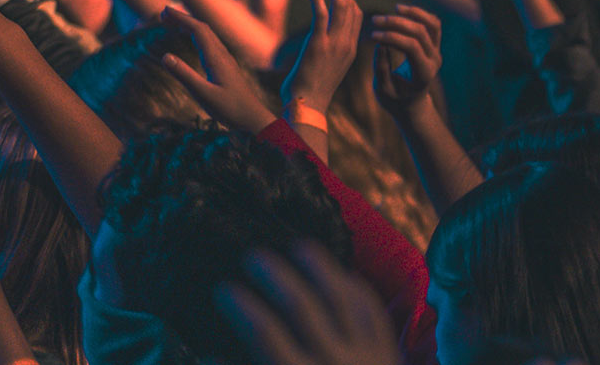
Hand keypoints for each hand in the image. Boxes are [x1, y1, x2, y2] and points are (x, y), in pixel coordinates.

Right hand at [160, 7, 277, 131]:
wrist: (253, 118)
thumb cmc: (230, 109)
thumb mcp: (203, 94)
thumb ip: (184, 75)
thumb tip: (164, 56)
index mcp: (216, 58)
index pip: (198, 30)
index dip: (181, 18)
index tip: (164, 10)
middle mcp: (222, 55)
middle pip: (202, 28)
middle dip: (183, 18)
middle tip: (162, 13)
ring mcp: (225, 60)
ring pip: (207, 35)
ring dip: (189, 26)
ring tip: (171, 23)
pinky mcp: (226, 67)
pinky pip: (210, 44)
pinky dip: (196, 36)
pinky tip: (190, 40)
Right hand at [216, 243, 402, 364]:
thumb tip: (210, 355)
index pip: (265, 334)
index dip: (243, 307)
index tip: (224, 288)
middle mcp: (333, 362)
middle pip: (303, 306)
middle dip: (276, 276)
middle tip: (253, 255)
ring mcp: (366, 354)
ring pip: (342, 297)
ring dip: (320, 268)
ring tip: (298, 246)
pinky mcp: (388, 352)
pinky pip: (372, 309)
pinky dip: (356, 288)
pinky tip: (341, 273)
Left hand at [281, 0, 362, 112]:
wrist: (307, 107)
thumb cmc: (312, 91)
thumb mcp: (329, 68)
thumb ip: (331, 51)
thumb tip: (323, 41)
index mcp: (351, 49)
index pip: (357, 15)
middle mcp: (347, 44)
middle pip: (352, 6)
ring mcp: (334, 44)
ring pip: (341, 6)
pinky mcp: (318, 45)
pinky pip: (322, 15)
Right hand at [369, 5, 441, 109]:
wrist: (412, 104)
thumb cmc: (395, 100)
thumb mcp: (383, 91)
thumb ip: (382, 69)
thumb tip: (381, 44)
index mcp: (423, 73)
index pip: (412, 47)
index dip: (392, 37)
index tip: (372, 35)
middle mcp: (434, 60)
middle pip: (421, 32)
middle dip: (397, 23)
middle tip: (375, 20)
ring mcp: (436, 51)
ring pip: (432, 24)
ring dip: (414, 13)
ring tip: (395, 8)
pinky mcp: (434, 45)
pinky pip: (432, 24)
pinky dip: (419, 15)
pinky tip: (402, 11)